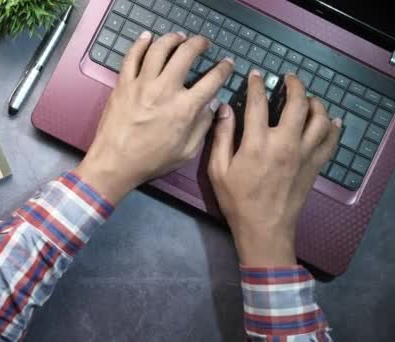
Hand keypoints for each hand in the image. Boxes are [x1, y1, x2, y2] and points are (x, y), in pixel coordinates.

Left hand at [75, 31, 233, 202]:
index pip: (212, 79)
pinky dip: (140, 43)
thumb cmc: (152, 161)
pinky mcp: (123, 83)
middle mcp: (165, 90)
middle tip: (203, 43)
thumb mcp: (187, 151)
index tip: (227, 63)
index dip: (224, 68)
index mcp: (185, 108)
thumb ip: (203, 126)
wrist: (116, 162)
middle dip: (199, 43)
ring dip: (172, 38)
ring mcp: (142, 84)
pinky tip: (148, 37)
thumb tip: (213, 104)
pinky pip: (132, 56)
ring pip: (159, 49)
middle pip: (186, 54)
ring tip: (179, 37)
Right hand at [208, 72, 341, 266]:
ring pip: (319, 118)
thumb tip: (224, 108)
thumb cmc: (237, 201)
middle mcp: (284, 142)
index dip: (257, 85)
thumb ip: (221, 137)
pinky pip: (331, 140)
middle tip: (289, 78)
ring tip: (308, 98)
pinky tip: (330, 120)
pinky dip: (333, 127)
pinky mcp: (315, 165)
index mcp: (257, 143)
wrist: (264, 229)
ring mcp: (304, 154)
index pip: (258, 103)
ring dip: (315, 103)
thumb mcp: (218, 170)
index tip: (257, 75)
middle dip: (294, 85)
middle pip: (296, 104)